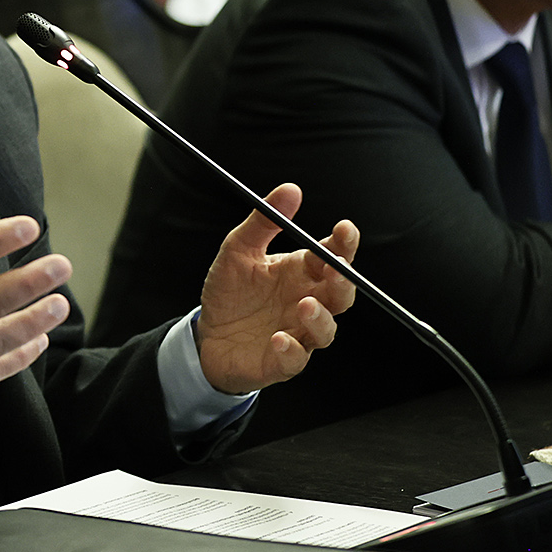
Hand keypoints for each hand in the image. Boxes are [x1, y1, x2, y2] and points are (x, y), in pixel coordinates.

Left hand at [196, 183, 357, 394]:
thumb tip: (290, 189)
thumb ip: (264, 221)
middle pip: (340, 294)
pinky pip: (295, 360)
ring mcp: (297, 333)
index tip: (344, 229)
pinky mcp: (281, 361)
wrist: (207, 335)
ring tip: (304, 305)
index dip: (343, 244)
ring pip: (326, 330)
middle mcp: (306, 302)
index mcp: (301, 272)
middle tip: (337, 270)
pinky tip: (279, 339)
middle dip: (344, 282)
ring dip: (320, 318)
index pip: (332, 256)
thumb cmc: (230, 292)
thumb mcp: (238, 250)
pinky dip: (291, 351)